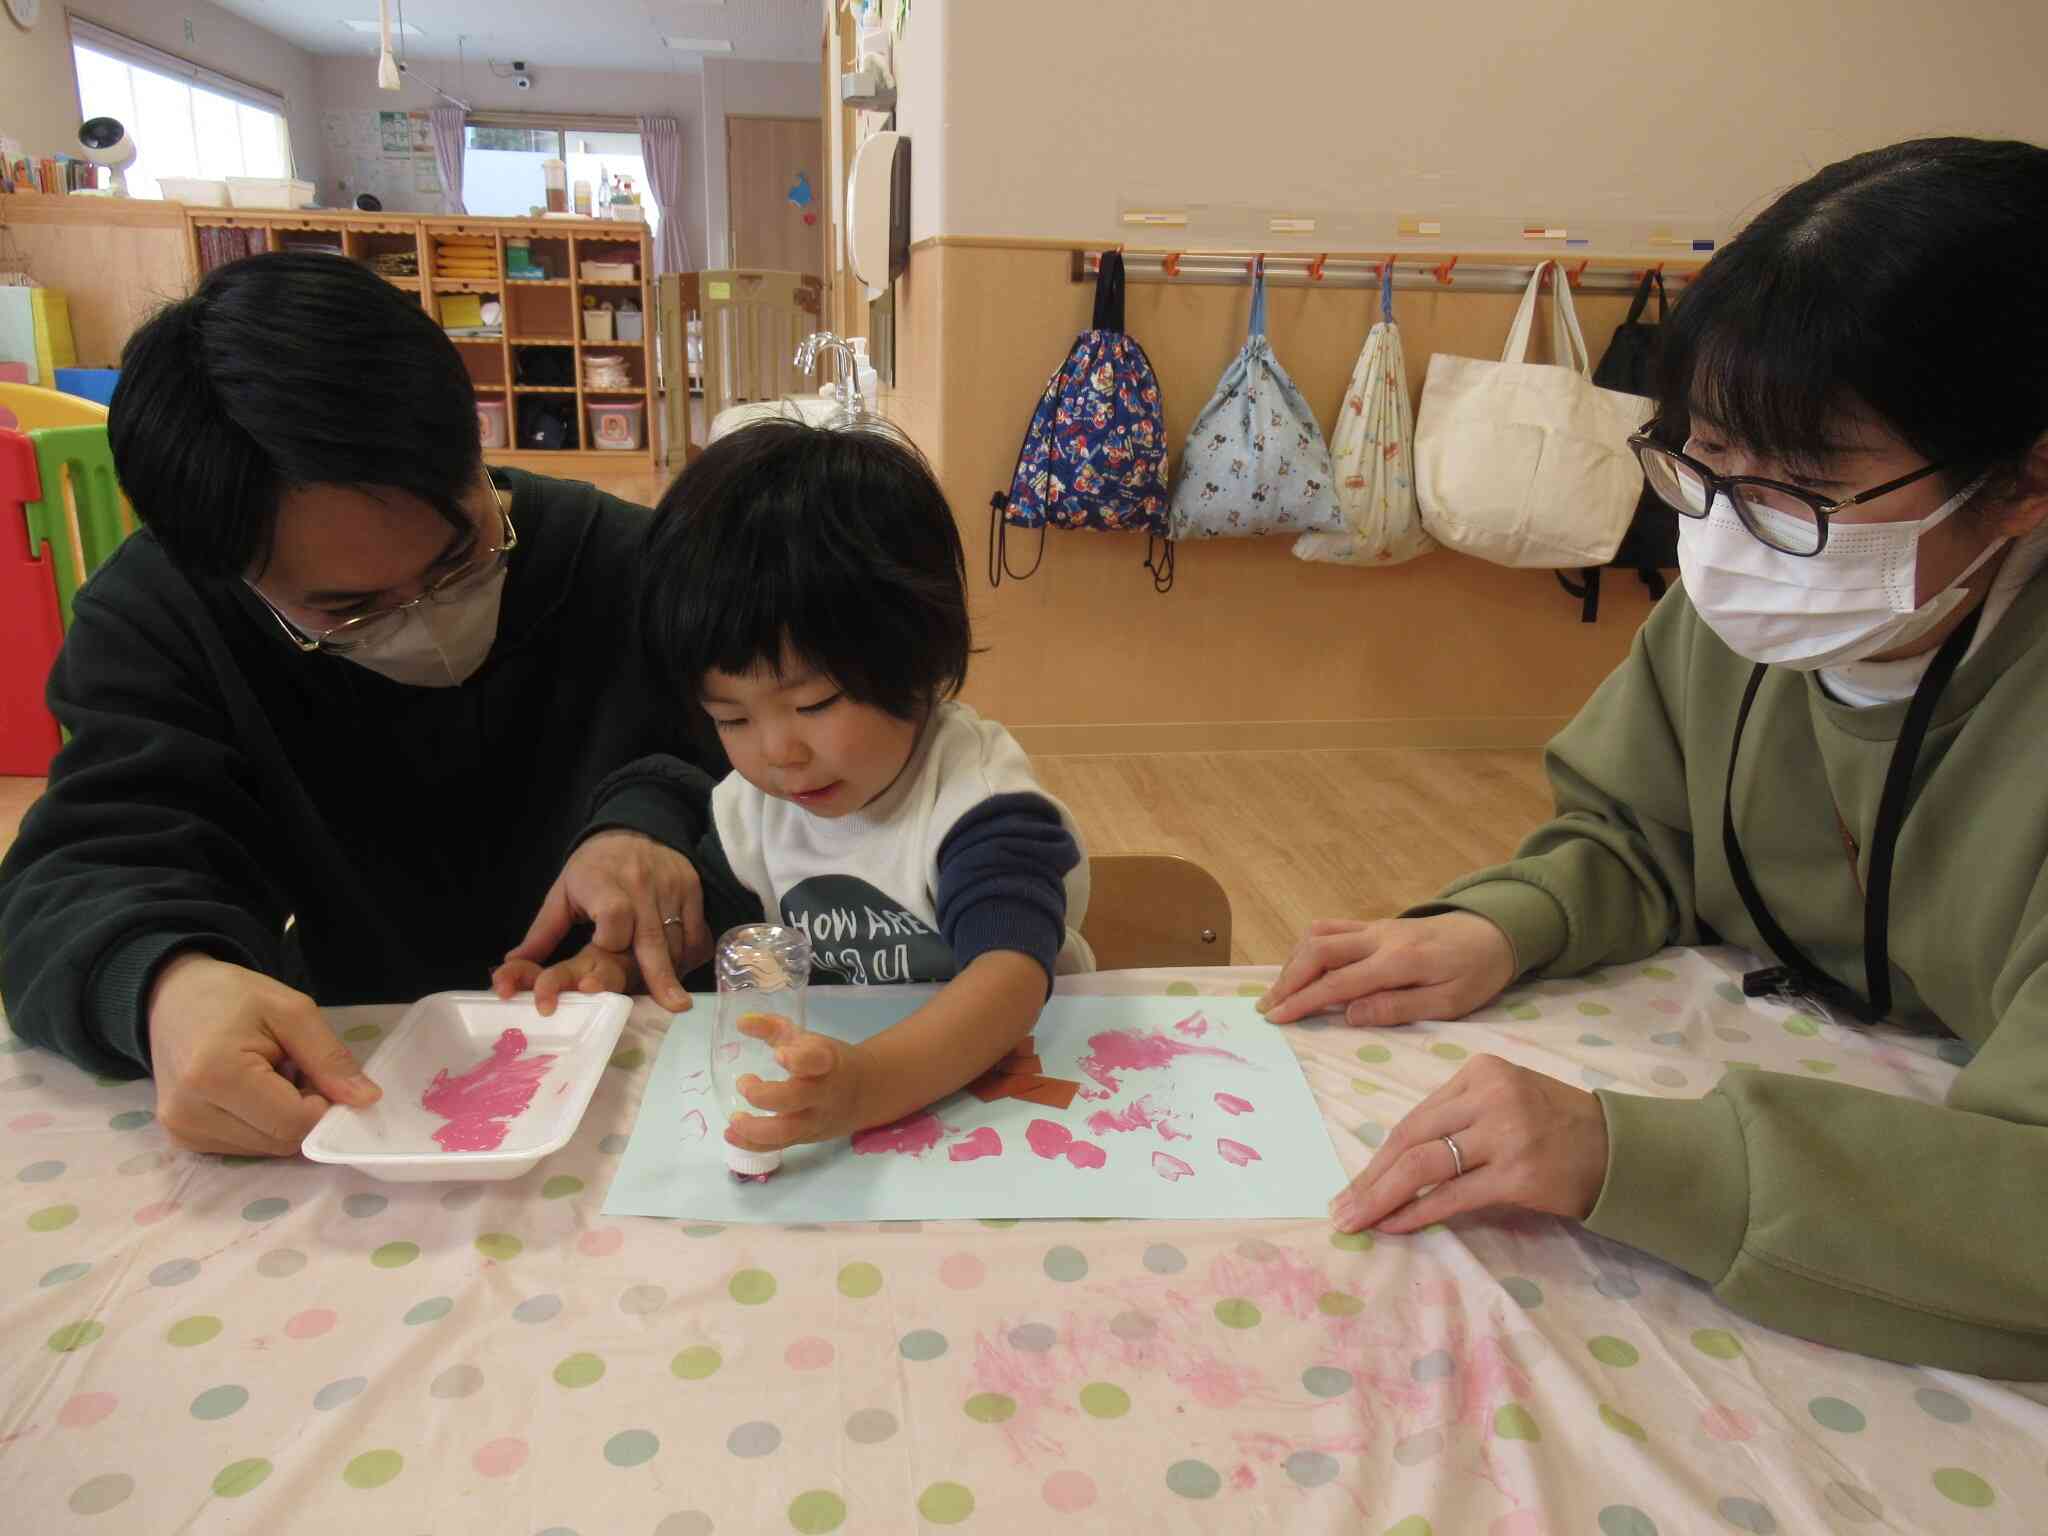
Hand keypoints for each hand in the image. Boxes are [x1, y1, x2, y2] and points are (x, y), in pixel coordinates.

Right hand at [146, 953, 381, 1155]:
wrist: (172, 997)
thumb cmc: (233, 997)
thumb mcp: (292, 1011)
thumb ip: (330, 1058)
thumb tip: (367, 1100)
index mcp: (215, 1075)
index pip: (293, 1123)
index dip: (322, 1105)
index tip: (320, 1073)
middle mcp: (189, 1114)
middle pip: (281, 1141)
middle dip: (303, 1112)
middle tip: (295, 1070)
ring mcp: (181, 1132)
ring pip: (266, 1149)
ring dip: (283, 1120)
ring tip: (270, 1077)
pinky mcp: (182, 1139)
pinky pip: (245, 1148)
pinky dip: (262, 1125)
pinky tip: (252, 1092)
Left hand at [495, 829, 703, 1013]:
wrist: (635, 828)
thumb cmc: (592, 868)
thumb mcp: (562, 894)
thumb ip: (541, 936)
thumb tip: (509, 971)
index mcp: (602, 882)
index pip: (614, 917)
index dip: (612, 942)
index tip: (599, 964)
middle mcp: (641, 885)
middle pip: (652, 936)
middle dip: (662, 973)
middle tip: (674, 1005)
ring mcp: (671, 887)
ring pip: (676, 940)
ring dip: (671, 971)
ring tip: (670, 997)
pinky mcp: (692, 890)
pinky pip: (695, 932)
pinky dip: (688, 956)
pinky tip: (679, 971)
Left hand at [724, 1011, 873, 1152]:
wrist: (866, 1092)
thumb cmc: (830, 1061)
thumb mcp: (810, 1040)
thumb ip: (774, 1028)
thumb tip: (741, 1022)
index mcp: (827, 1063)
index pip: (816, 1062)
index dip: (798, 1059)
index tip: (778, 1054)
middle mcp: (822, 1094)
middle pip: (795, 1100)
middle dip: (763, 1095)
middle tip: (743, 1081)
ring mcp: (814, 1120)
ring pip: (785, 1132)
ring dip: (753, 1128)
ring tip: (733, 1118)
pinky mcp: (805, 1137)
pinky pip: (777, 1146)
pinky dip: (751, 1144)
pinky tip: (730, 1135)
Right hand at [1258, 913, 1516, 1027]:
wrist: (1494, 932)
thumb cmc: (1476, 973)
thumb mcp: (1448, 1003)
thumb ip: (1398, 1008)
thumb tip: (1348, 1015)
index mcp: (1399, 961)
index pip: (1337, 982)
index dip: (1302, 1000)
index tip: (1277, 1017)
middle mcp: (1380, 937)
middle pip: (1317, 951)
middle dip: (1287, 980)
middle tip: (1267, 1008)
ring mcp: (1375, 927)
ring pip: (1318, 935)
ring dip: (1293, 962)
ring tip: (1280, 991)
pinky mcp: (1375, 924)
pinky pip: (1331, 928)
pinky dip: (1308, 947)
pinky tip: (1302, 968)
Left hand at [1330, 1055, 1607, 1234]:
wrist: (1621, 1149)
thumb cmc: (1557, 1127)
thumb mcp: (1505, 1100)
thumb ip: (1457, 1118)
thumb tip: (1396, 1161)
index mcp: (1479, 1072)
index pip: (1415, 1118)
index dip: (1379, 1156)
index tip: (1355, 1183)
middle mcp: (1489, 1096)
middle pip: (1411, 1139)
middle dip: (1370, 1178)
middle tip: (1340, 1209)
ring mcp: (1504, 1133)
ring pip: (1423, 1166)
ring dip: (1381, 1198)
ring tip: (1356, 1222)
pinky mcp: (1518, 1173)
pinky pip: (1452, 1196)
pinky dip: (1417, 1213)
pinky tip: (1394, 1227)